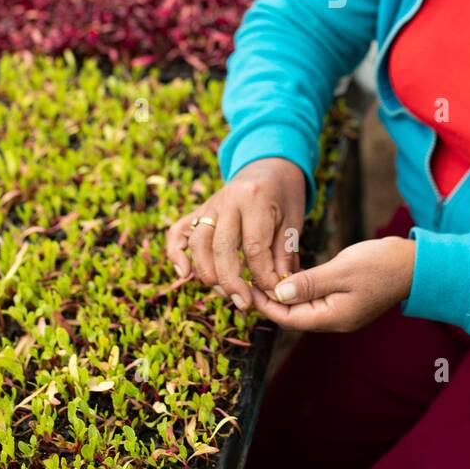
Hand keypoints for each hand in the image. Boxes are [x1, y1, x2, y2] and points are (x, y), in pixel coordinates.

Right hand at [165, 157, 305, 311]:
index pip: (254, 247)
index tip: (272, 293)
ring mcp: (209, 204)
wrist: (270, 164)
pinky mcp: (199, 210)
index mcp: (255, 199)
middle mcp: (228, 200)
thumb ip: (283, 255)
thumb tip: (276, 291)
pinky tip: (184, 274)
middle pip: (221, 247)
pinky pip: (179, 232)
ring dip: (208, 274)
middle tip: (244, 304)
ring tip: (226, 294)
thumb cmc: (285, 195)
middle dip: (231, 281)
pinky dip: (176, 254)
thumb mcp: (293, 221)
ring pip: (198, 243)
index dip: (262, 276)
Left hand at [248, 236, 415, 332]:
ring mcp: (341, 312)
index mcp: (334, 318)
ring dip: (284, 294)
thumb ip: (310, 282)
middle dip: (270, 301)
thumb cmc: (381, 264)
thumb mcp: (342, 270)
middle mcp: (335, 320)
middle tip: (248, 280)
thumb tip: (279, 293)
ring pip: (303, 307)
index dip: (266, 304)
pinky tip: (289, 275)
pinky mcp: (346, 300)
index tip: (248, 287)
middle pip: (293, 316)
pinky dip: (300, 289)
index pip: (289, 318)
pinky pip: (315, 298)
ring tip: (263, 277)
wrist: (415, 264)